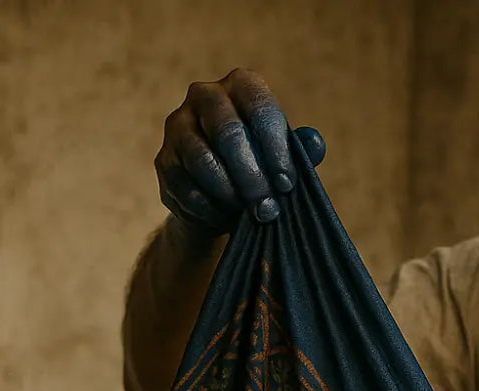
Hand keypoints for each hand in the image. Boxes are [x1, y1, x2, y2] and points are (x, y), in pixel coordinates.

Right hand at [155, 68, 326, 238]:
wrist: (219, 198)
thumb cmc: (259, 169)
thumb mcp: (282, 159)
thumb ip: (300, 152)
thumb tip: (315, 144)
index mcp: (240, 85)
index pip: (260, 108)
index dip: (276, 150)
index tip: (287, 186)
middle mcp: (204, 96)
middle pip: (228, 133)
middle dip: (252, 177)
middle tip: (269, 210)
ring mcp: (177, 126)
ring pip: (202, 161)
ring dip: (230, 195)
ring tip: (249, 215)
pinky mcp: (163, 160)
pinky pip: (185, 187)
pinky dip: (208, 209)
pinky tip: (224, 217)